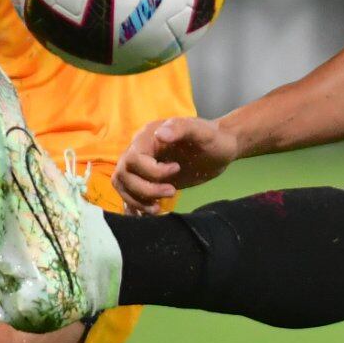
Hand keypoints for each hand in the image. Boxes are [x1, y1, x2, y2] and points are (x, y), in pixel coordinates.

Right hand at [113, 116, 239, 212]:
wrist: (220, 150)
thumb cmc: (212, 138)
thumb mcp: (201, 131)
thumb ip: (181, 128)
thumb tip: (160, 135)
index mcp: (148, 137)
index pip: (133, 158)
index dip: (151, 170)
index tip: (176, 169)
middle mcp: (140, 151)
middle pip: (123, 174)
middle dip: (145, 189)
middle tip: (171, 192)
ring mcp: (142, 167)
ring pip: (123, 186)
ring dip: (138, 201)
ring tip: (159, 208)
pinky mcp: (148, 181)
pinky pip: (129, 194)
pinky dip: (135, 206)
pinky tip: (149, 214)